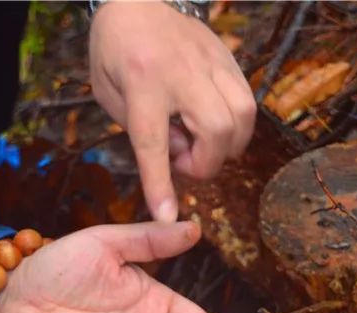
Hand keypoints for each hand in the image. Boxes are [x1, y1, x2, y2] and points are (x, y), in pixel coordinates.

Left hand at [89, 2, 255, 221]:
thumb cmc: (114, 51)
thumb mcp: (108, 94)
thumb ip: (141, 129)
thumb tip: (179, 154)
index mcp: (141, 80)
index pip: (153, 141)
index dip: (160, 183)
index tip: (167, 217)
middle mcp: (181, 70)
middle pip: (216, 129)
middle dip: (206, 161)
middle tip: (184, 161)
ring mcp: (211, 61)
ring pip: (243, 115)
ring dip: (227, 145)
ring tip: (201, 143)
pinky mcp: (228, 58)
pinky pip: (248, 100)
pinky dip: (236, 125)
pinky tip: (214, 125)